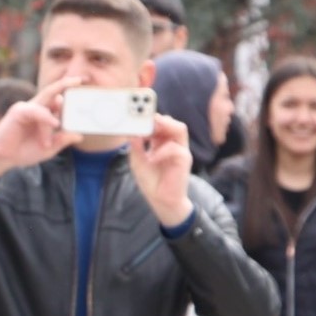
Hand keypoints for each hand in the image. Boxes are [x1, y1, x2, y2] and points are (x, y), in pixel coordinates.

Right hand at [0, 77, 83, 178]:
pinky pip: (36, 111)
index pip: (59, 101)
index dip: (70, 99)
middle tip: (81, 80)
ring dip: (51, 123)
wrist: (2, 158)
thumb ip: (62, 140)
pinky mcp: (18, 112)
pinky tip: (54, 123)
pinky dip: (46, 116)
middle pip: (52, 92)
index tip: (84, 95)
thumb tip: (79, 135)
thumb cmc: (23, 152)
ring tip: (46, 141)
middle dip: (65, 84)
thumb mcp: (48, 149)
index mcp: (43, 114)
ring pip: (47, 107)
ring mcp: (26, 108)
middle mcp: (35, 108)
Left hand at [128, 111, 194, 227]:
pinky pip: (175, 149)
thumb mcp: (138, 163)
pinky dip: (162, 151)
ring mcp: (180, 151)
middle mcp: (172, 144)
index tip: (137, 114)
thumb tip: (132, 133)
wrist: (162, 202)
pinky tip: (152, 158)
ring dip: (165, 126)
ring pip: (179, 129)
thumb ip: (136, 148)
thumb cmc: (152, 182)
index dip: (150, 118)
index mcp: (161, 143)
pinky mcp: (184, 160)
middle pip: (172, 123)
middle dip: (159, 118)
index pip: (160, 125)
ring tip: (151, 129)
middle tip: (145, 117)